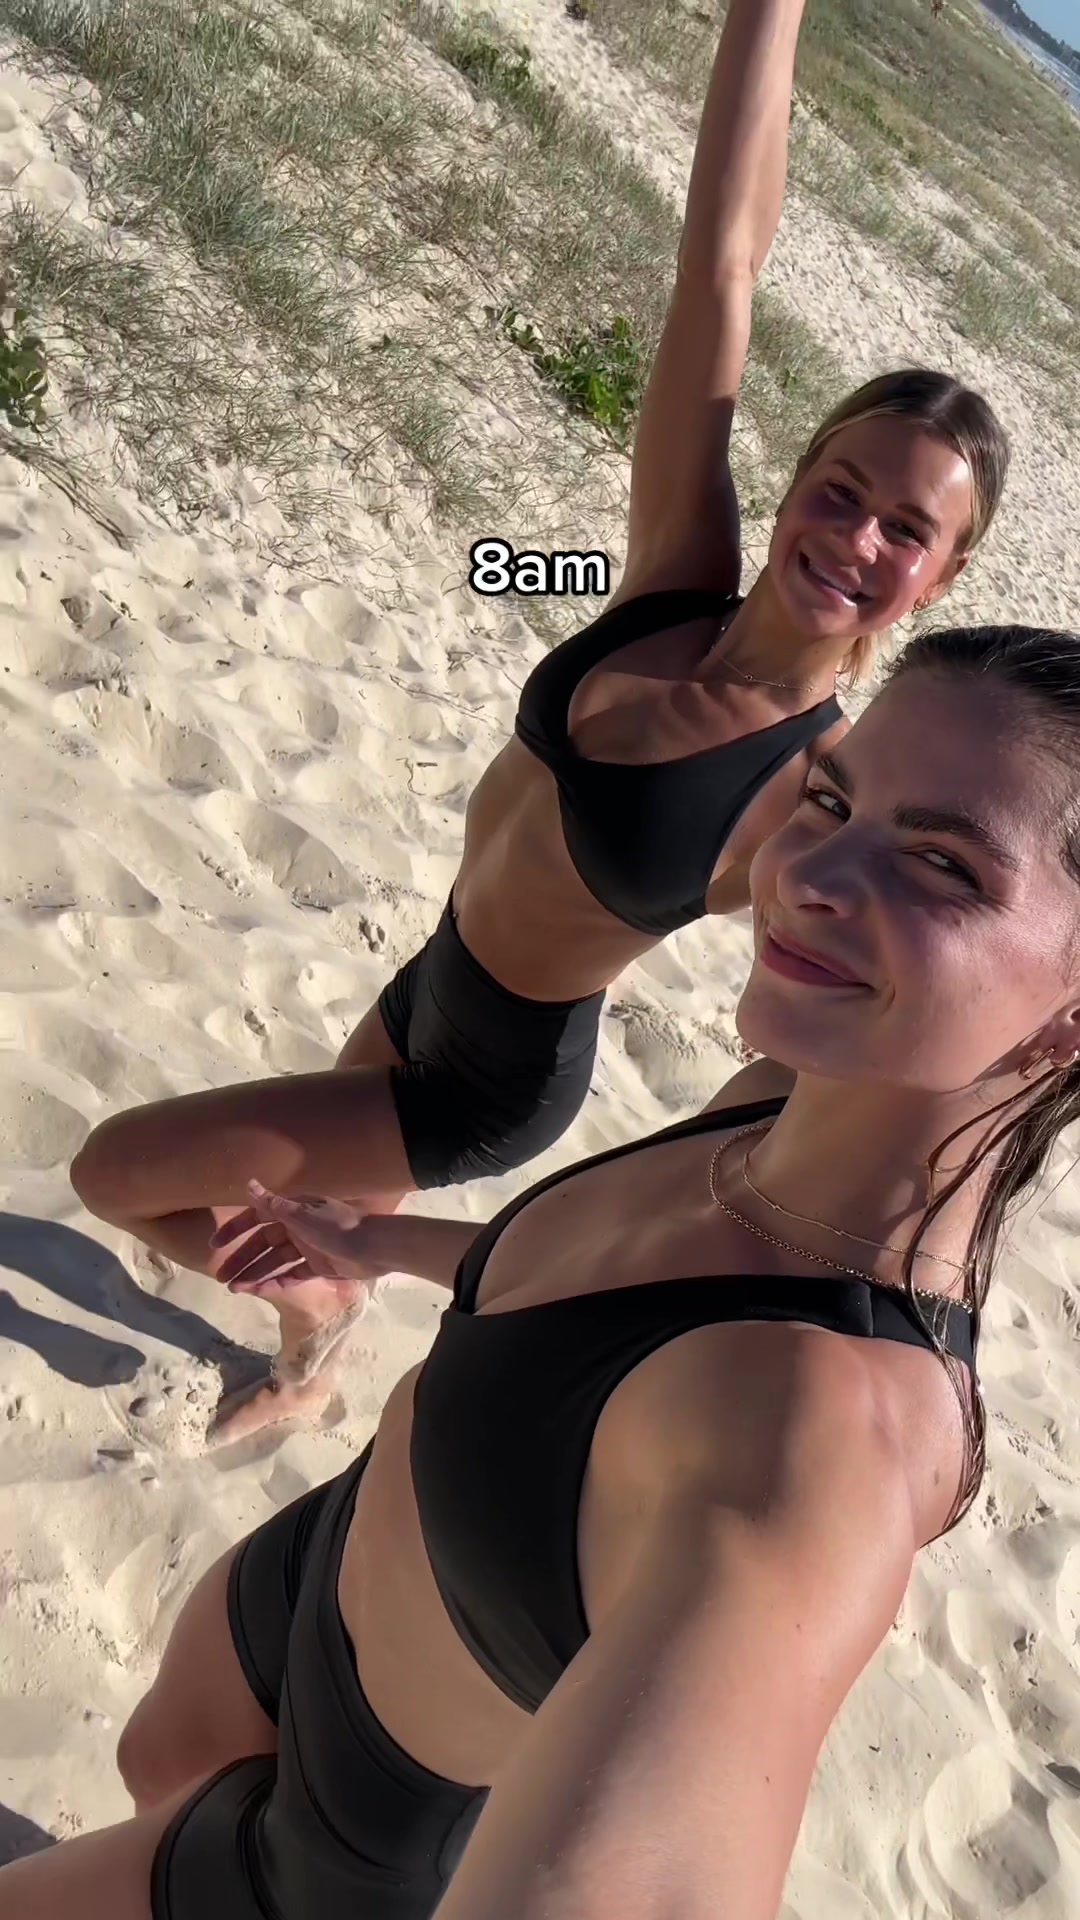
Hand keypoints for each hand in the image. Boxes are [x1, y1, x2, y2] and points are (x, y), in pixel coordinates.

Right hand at [209, 1182, 388, 1294]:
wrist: (374, 1248)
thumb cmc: (337, 1228)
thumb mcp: (301, 1215)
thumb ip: (274, 1204)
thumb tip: (249, 1183)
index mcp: (293, 1210)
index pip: (256, 1218)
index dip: (235, 1230)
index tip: (215, 1245)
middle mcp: (298, 1226)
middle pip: (263, 1244)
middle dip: (242, 1259)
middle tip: (221, 1277)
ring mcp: (308, 1247)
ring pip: (275, 1261)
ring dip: (256, 1273)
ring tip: (235, 1289)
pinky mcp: (319, 1265)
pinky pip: (293, 1274)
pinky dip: (278, 1282)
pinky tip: (260, 1291)